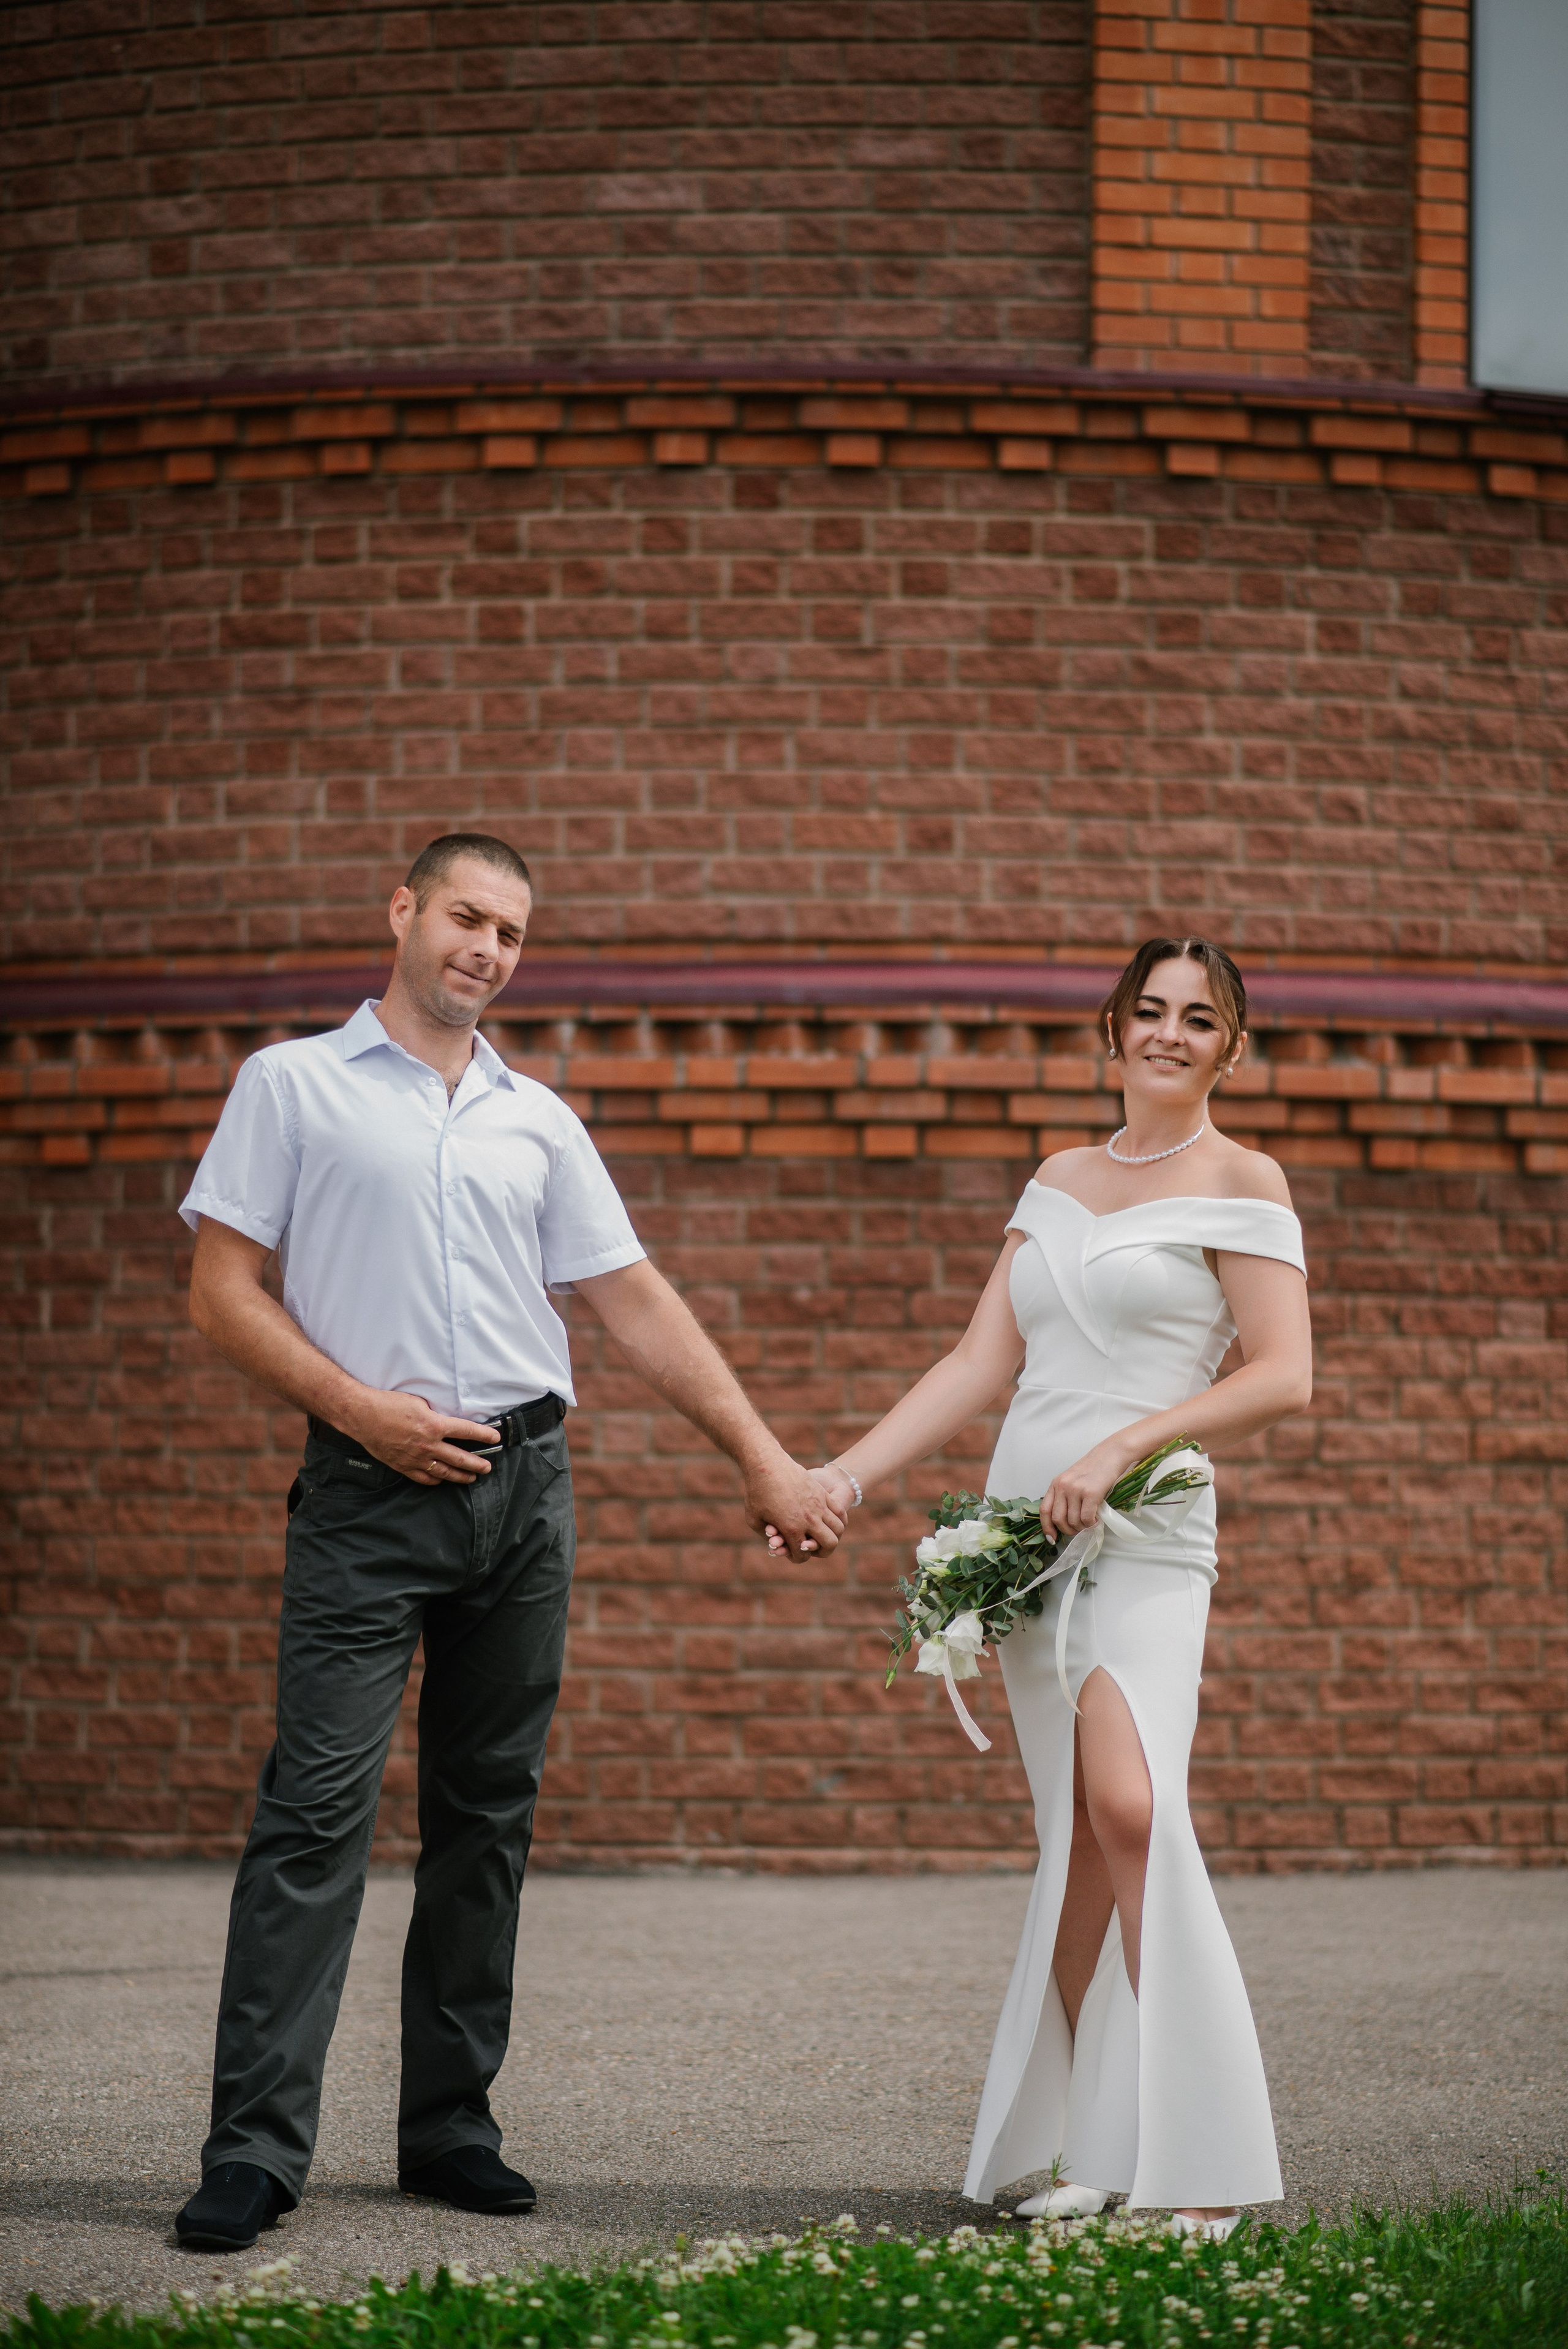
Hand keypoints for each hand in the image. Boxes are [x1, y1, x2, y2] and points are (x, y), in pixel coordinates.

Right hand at [344, 1390, 501, 1485]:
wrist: (363, 1416)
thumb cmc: (389, 1404)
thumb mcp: (419, 1401)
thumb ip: (435, 1414)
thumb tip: (445, 1419)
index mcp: (434, 1425)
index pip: (467, 1431)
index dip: (484, 1436)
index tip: (495, 1439)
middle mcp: (428, 1445)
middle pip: (460, 1458)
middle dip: (477, 1464)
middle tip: (487, 1467)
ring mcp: (416, 1458)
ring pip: (444, 1472)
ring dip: (460, 1476)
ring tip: (471, 1477)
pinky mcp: (403, 1466)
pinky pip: (424, 1478)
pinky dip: (436, 1480)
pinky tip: (442, 1480)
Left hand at [746, 1454, 846, 1562]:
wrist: (767, 1463)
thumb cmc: (757, 1491)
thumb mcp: (754, 1519)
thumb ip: (767, 1536)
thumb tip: (776, 1544)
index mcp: (791, 1528)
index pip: (802, 1555)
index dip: (797, 1558)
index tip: (793, 1553)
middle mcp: (809, 1518)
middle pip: (829, 1545)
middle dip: (822, 1551)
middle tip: (813, 1548)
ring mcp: (818, 1505)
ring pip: (838, 1529)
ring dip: (831, 1536)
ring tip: (823, 1535)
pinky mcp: (822, 1494)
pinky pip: (840, 1512)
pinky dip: (838, 1521)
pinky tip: (830, 1522)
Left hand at [1038, 1439, 1129, 1542]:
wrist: (1110, 1455)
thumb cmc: (1093, 1469)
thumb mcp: (1072, 1480)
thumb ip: (1065, 1496)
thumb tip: (1065, 1521)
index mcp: (1056, 1484)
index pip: (1044, 1510)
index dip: (1047, 1527)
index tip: (1052, 1538)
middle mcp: (1062, 1486)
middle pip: (1058, 1519)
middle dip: (1068, 1530)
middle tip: (1078, 1530)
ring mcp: (1075, 1489)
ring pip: (1073, 1521)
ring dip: (1082, 1527)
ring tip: (1090, 1522)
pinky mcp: (1090, 1493)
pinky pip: (1086, 1518)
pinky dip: (1091, 1523)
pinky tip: (1096, 1519)